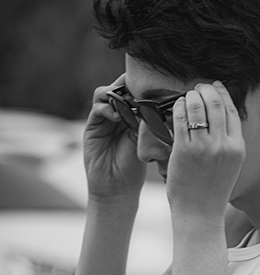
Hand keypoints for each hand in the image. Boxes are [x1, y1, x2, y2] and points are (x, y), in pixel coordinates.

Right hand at [82, 74, 146, 201]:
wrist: (116, 189)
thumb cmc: (133, 169)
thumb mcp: (143, 143)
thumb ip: (144, 123)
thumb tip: (154, 104)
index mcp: (130, 118)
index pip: (132, 94)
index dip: (139, 88)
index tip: (150, 85)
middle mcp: (116, 116)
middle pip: (117, 89)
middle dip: (126, 85)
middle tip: (137, 88)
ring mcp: (102, 120)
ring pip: (104, 94)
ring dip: (115, 93)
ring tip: (127, 102)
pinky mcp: (92, 127)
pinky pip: (97, 109)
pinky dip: (107, 108)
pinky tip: (117, 116)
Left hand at [166, 81, 245, 220]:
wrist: (200, 215)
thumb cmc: (212, 191)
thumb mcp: (230, 166)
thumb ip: (228, 143)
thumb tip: (218, 116)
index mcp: (238, 148)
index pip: (231, 109)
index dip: (221, 93)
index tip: (213, 87)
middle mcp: (223, 145)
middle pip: (215, 102)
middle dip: (205, 90)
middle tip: (197, 88)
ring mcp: (203, 147)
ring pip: (196, 105)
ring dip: (190, 96)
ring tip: (186, 98)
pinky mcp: (184, 149)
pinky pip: (179, 117)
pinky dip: (177, 106)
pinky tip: (176, 107)